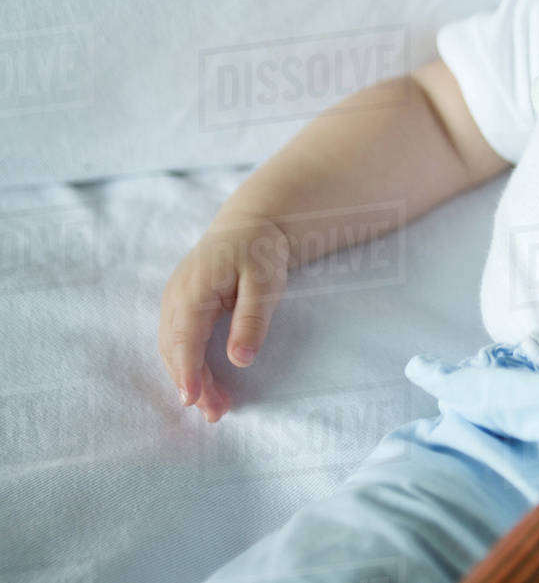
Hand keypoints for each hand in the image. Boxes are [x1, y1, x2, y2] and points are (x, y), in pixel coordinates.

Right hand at [159, 212, 290, 421]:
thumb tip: (240, 360)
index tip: (193, 401)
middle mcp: (176, 296)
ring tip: (215, 409)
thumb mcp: (265, 281)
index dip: (187, 372)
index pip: (184, 338)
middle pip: (175, 350)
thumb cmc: (261, 248)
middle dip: (192, 384)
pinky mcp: (182, 306)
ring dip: (190, 379)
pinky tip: (206, 384)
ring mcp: (175, 301)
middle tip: (216, 415)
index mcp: (194, 289)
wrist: (252, 222)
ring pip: (174, 349)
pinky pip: (179, 341)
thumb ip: (252, 319)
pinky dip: (190, 364)